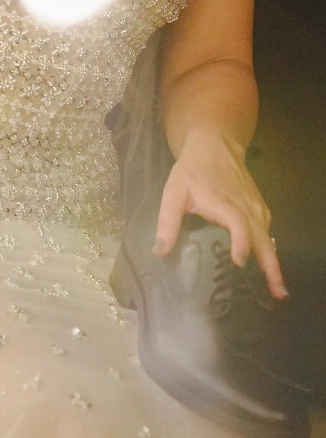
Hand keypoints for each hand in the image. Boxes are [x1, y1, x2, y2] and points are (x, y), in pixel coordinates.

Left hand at [154, 129, 286, 298]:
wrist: (214, 145)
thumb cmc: (192, 170)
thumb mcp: (174, 192)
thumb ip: (168, 221)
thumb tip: (160, 252)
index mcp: (224, 203)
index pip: (239, 224)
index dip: (241, 242)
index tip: (239, 262)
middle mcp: (245, 208)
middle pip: (263, 238)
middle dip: (271, 266)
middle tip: (277, 293)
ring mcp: (255, 208)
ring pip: (268, 237)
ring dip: (273, 262)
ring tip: (277, 289)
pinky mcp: (259, 207)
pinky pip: (267, 231)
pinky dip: (269, 248)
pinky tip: (267, 265)